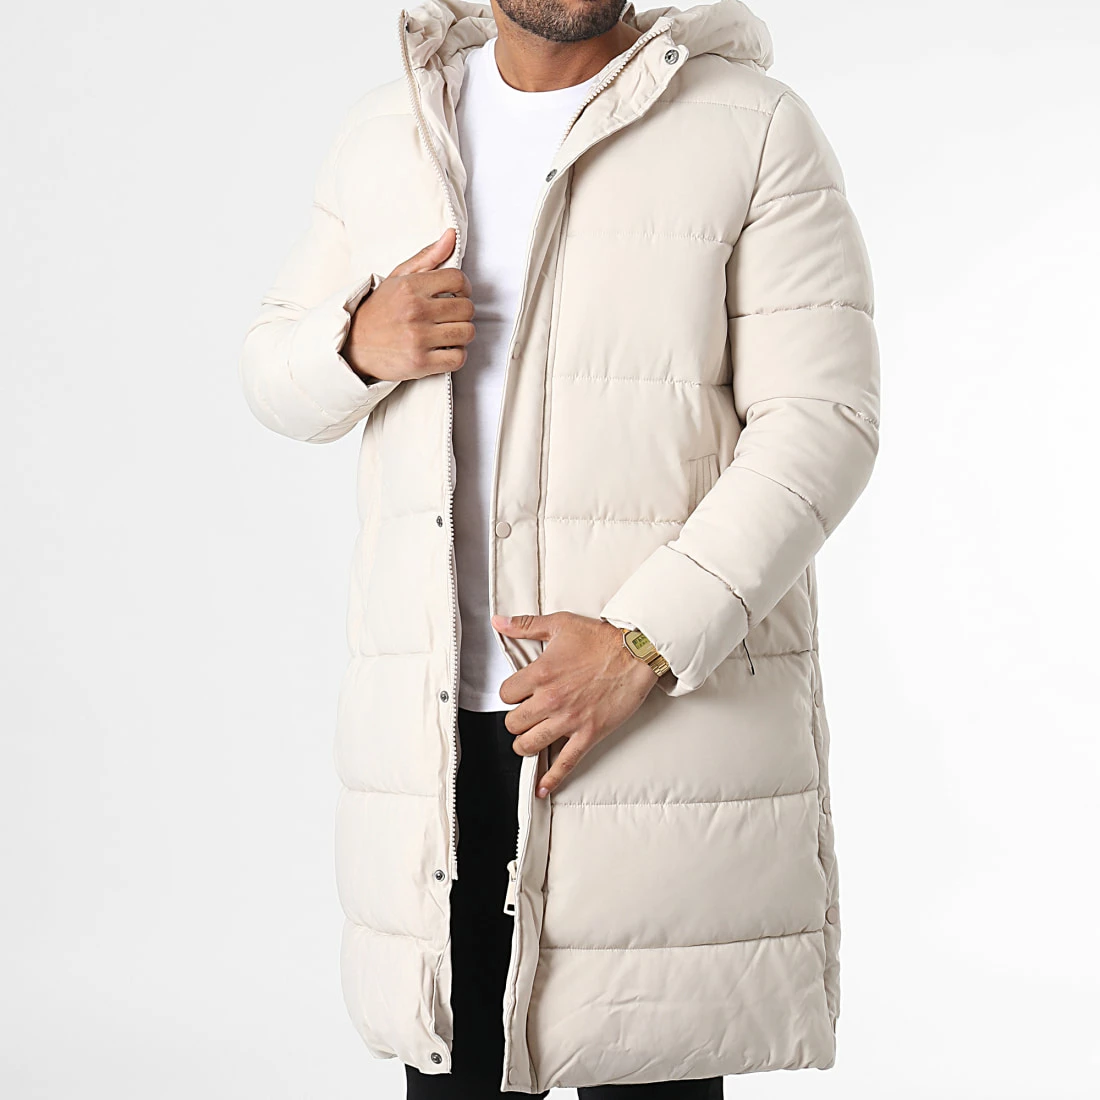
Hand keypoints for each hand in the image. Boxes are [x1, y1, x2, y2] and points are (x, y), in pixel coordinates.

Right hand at [342, 228, 474, 382]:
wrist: (353, 345)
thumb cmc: (378, 311)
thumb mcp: (397, 278)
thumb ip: (427, 258)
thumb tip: (451, 236)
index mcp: (410, 287)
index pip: (458, 279)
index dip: (465, 287)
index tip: (459, 294)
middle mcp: (415, 311)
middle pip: (467, 308)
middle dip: (463, 312)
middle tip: (450, 316)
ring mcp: (418, 338)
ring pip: (466, 332)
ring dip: (461, 334)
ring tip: (448, 332)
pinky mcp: (421, 363)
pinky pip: (458, 358)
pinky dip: (456, 355)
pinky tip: (445, 350)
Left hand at [492, 611, 660, 798]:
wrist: (636, 654)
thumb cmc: (601, 639)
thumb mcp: (559, 624)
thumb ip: (525, 626)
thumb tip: (499, 622)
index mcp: (540, 673)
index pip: (505, 695)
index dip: (510, 695)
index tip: (518, 694)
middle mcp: (551, 699)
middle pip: (513, 723)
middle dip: (516, 720)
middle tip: (526, 716)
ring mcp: (569, 720)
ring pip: (529, 745)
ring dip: (526, 744)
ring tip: (530, 739)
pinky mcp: (588, 734)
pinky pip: (565, 762)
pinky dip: (552, 778)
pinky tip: (543, 787)